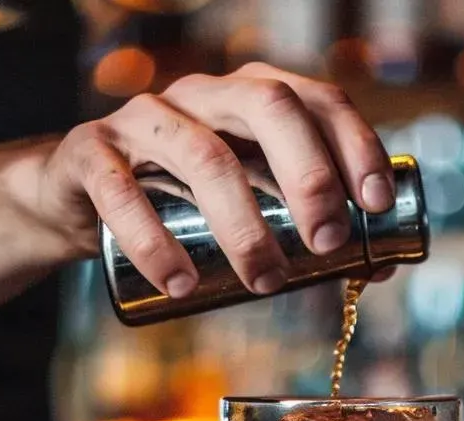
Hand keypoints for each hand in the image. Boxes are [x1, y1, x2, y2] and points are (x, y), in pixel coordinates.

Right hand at [36, 63, 393, 296]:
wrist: (85, 197)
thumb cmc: (194, 200)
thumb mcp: (257, 200)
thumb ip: (311, 224)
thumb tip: (378, 268)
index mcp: (257, 96)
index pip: (320, 101)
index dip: (356, 145)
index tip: (376, 204)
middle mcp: (206, 94)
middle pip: (269, 109)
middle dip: (310, 176)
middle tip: (328, 243)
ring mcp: (146, 118)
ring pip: (203, 155)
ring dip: (244, 224)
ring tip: (267, 283)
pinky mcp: (92, 152)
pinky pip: (121, 190)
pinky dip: (154, 241)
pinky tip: (182, 283)